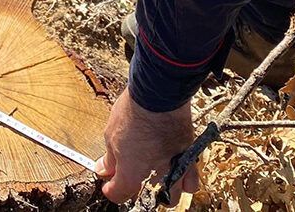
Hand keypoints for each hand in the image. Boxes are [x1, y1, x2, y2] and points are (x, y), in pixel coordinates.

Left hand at [95, 87, 197, 204]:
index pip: (119, 194)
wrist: (160, 95)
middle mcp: (156, 177)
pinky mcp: (190, 157)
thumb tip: (103, 169)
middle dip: (138, 191)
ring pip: (173, 195)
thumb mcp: (111, 135)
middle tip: (131, 176)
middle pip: (148, 199)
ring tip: (154, 176)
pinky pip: (191, 179)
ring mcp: (176, 168)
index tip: (108, 184)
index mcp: (132, 174)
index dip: (110, 190)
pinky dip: (184, 179)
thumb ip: (110, 158)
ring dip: (163, 190)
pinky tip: (174, 168)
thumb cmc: (134, 112)